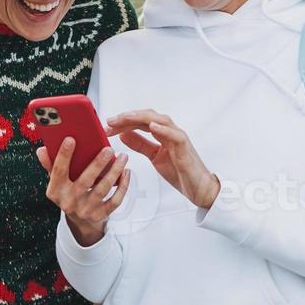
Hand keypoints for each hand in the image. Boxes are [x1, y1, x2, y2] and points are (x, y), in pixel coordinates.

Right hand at [37, 136, 130, 245]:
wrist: (80, 221)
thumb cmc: (69, 193)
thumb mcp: (57, 181)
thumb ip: (50, 165)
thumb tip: (42, 149)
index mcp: (56, 191)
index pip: (58, 171)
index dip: (64, 155)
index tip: (71, 139)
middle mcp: (69, 201)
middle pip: (85, 180)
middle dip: (98, 164)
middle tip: (109, 149)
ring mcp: (86, 209)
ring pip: (103, 188)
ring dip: (114, 172)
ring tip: (122, 157)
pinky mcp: (100, 215)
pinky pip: (115, 200)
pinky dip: (123, 186)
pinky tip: (126, 172)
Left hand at [105, 110, 219, 209]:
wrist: (198, 188)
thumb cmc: (179, 171)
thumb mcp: (154, 156)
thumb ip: (140, 144)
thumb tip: (123, 134)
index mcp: (161, 133)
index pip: (140, 122)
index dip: (123, 122)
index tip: (107, 125)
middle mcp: (170, 131)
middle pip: (148, 117)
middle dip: (128, 117)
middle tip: (110, 121)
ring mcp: (178, 137)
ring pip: (160, 120)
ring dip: (142, 117)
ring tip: (126, 117)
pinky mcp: (185, 147)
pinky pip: (175, 135)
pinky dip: (163, 129)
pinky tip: (152, 126)